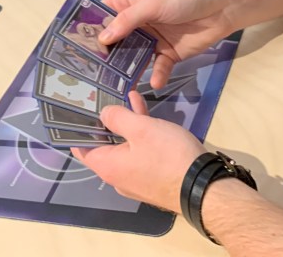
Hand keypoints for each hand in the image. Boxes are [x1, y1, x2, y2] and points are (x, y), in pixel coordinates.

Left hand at [72, 92, 205, 211]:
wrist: (203, 187)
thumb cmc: (167, 156)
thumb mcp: (141, 129)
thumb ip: (117, 118)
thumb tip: (102, 115)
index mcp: (107, 167)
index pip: (81, 147)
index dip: (79, 126)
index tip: (81, 106)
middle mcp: (117, 177)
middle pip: (104, 145)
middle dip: (108, 120)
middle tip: (107, 96)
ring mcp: (135, 179)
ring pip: (125, 146)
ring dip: (128, 123)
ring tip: (130, 97)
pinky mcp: (152, 178)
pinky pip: (140, 154)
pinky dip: (141, 135)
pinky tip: (146, 112)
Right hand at [101, 0, 234, 88]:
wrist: (221, 6)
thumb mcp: (152, 3)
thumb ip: (127, 21)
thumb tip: (103, 39)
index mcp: (130, 4)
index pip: (105, 15)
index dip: (91, 28)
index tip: (76, 45)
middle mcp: (138, 23)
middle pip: (117, 40)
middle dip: (106, 54)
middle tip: (90, 71)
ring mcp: (153, 40)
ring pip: (134, 56)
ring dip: (127, 68)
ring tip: (116, 83)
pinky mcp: (169, 54)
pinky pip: (158, 67)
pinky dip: (156, 75)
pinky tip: (155, 83)